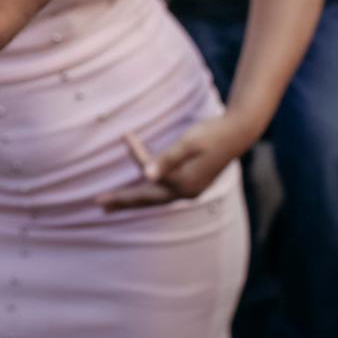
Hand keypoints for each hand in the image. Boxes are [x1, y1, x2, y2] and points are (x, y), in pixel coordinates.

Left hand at [98, 115, 248, 210]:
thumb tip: (146, 175)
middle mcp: (185, 192)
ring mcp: (189, 191)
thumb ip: (167, 159)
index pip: (149, 172)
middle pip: (147, 199)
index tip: (127, 136)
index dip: (137, 155)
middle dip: (122, 200)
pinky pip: (162, 192)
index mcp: (182, 184)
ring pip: (154, 197)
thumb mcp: (188, 143)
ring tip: (112, 204)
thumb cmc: (212, 134)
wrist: (238, 133)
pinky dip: (148, 192)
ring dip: (133, 199)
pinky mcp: (191, 185)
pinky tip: (141, 188)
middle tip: (99, 204)